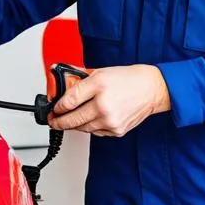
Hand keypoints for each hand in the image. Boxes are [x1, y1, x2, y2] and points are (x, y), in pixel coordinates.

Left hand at [47, 65, 170, 136]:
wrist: (151, 89)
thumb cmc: (128, 79)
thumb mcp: (100, 71)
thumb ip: (79, 77)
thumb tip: (61, 80)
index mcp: (98, 85)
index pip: (69, 101)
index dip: (57, 107)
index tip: (53, 109)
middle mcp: (103, 104)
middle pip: (72, 119)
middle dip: (59, 122)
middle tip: (53, 121)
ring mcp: (110, 120)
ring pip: (82, 128)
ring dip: (74, 125)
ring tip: (70, 120)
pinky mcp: (116, 130)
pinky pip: (95, 132)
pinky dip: (90, 127)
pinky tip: (91, 119)